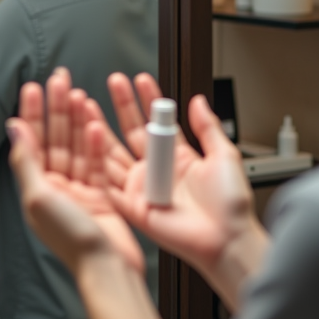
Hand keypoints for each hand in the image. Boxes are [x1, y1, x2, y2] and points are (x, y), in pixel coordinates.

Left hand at [7, 68, 145, 277]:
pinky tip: (96, 122)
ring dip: (77, 119)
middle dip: (56, 108)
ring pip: (76, 146)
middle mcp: (55, 187)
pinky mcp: (100, 194)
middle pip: (55, 139)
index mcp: (35, 188)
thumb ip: (26, 160)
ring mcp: (78, 190)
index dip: (32, 113)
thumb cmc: (72, 239)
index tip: (33, 87)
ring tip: (78, 93)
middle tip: (59, 79)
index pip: (31, 142)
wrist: (107, 266)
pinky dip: (95, 142)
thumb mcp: (39, 196)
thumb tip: (13, 127)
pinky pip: (96, 162)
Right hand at [93, 73, 268, 311]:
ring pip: (114, 154)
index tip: (140, 79)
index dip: (149, 100)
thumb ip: (208, 127)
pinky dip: (97, 164)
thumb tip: (198, 101)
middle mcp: (157, 172)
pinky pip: (109, 185)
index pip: (157, 123)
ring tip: (89, 106)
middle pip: (132, 133)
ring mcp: (143, 189)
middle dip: (122, 106)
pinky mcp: (133, 208)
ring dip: (101, 130)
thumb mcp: (223, 156)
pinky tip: (88, 141)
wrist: (227, 239)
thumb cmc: (230, 205)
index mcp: (179, 159)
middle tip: (114, 82)